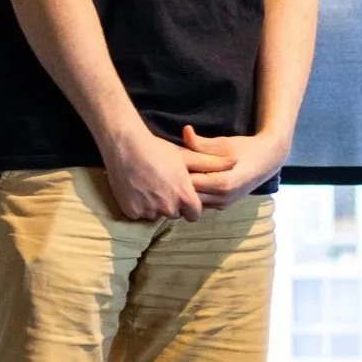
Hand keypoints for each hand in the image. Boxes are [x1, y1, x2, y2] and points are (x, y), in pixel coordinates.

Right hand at [103, 127, 220, 222]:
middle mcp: (167, 208)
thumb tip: (235, 162)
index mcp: (184, 197)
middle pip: (175, 214)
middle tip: (165, 186)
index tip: (184, 194)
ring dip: (155, 206)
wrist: (126, 146)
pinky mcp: (130, 212)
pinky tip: (138, 189)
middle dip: (173, 205)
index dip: (191, 205)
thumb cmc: (159, 150)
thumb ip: (212, 164)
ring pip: (156, 214)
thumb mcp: (187, 156)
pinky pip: (139, 214)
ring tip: (150, 186)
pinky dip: (139, 206)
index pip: (194, 214)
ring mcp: (148, 211)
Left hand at [181, 124, 290, 208]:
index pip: (188, 183)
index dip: (179, 172)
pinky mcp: (224, 206)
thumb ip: (200, 142)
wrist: (269, 160)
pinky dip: (197, 194)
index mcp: (222, 183)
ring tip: (186, 174)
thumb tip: (185, 130)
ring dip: (189, 190)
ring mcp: (224, 204)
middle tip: (176, 168)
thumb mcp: (223, 143)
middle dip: (181, 182)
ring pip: (195, 201)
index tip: (174, 162)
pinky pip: (203, 203)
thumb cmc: (246, 148)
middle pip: (190, 194)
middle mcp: (223, 198)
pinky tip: (196, 181)